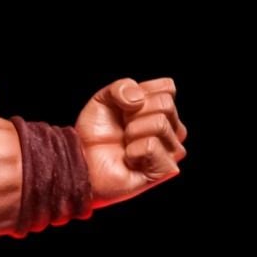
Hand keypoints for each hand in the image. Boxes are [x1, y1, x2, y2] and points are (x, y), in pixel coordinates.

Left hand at [76, 77, 185, 204]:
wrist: (84, 159)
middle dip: (135, 113)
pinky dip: (133, 150)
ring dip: (132, 131)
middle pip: (165, 104)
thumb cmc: (96, 133)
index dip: (141, 92)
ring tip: (125, 143)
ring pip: (160, 124)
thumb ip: (122, 87)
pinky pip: (152, 145)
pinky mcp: (165, 169)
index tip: (125, 107)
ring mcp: (171, 150)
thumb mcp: (104, 99)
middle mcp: (172, 129)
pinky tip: (129, 158)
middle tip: (123, 127)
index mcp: (161, 110)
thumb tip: (138, 99)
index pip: (167, 88)